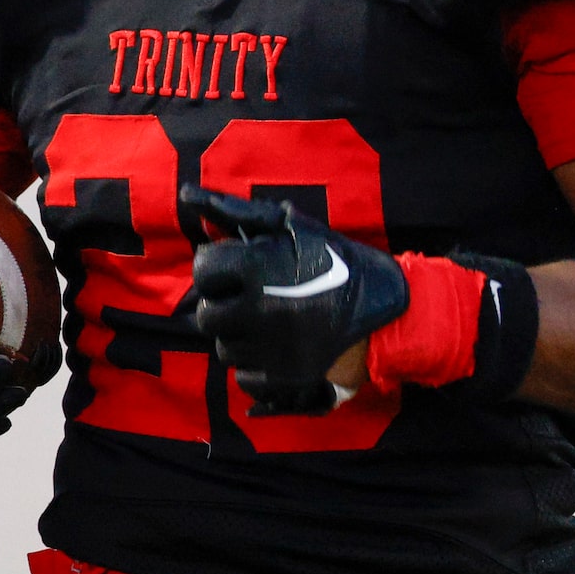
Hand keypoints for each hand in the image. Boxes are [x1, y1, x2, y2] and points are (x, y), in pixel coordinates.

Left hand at [183, 190, 408, 414]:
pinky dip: (256, 365)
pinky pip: (244, 377)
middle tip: (251, 299)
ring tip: (269, 323)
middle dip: (225, 305)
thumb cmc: (337, 262)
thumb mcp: (294, 228)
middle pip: (206, 316)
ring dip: (240, 336)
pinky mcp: (280, 378)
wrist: (387, 313)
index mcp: (257, 268)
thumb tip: (188, 195)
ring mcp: (268, 349)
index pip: (203, 270)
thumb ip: (238, 214)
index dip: (218, 268)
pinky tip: (278, 348)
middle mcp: (255, 310)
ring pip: (224, 349)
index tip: (237, 269)